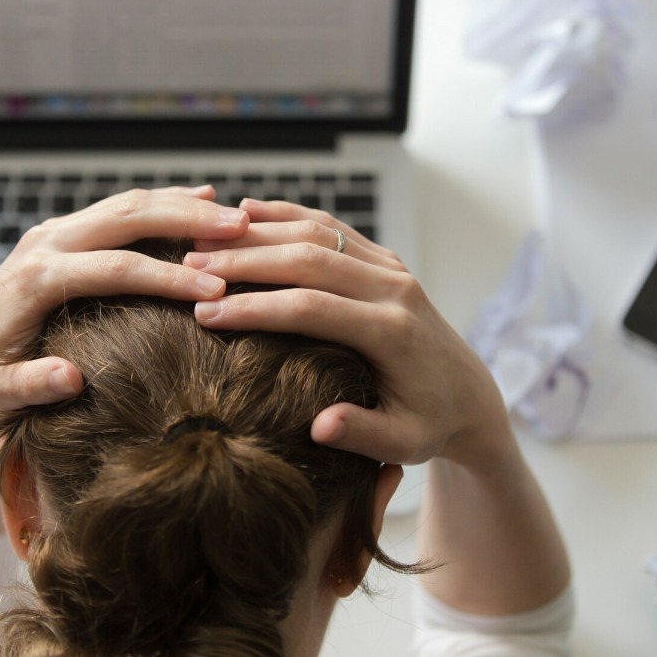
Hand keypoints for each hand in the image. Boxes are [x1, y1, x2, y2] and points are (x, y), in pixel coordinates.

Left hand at [0, 186, 248, 413]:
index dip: (166, 278)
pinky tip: (204, 198)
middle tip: (240, 229)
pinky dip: (165, 202)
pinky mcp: (66, 233)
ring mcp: (56, 233)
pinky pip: (122, 209)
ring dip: (183, 206)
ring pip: (128, 204)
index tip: (215, 290)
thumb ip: (24, 387)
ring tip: (236, 217)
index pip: (113, 269)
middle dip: (187, 221)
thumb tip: (69, 379)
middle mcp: (45, 244)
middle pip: (127, 218)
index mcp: (34, 280)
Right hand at [183, 199, 508, 468]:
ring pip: (317, 232)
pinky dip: (286, 215)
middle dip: (244, 261)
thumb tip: (320, 427)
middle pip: (309, 258)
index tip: (206, 314)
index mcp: (393, 331)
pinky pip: (330, 226)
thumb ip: (363, 434)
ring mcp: (390, 267)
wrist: (468, 394)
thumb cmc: (430, 424)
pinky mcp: (384, 258)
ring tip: (202, 240)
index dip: (255, 308)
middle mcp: (394, 288)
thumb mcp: (405, 443)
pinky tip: (244, 212)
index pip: (312, 308)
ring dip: (257, 232)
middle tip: (188, 267)